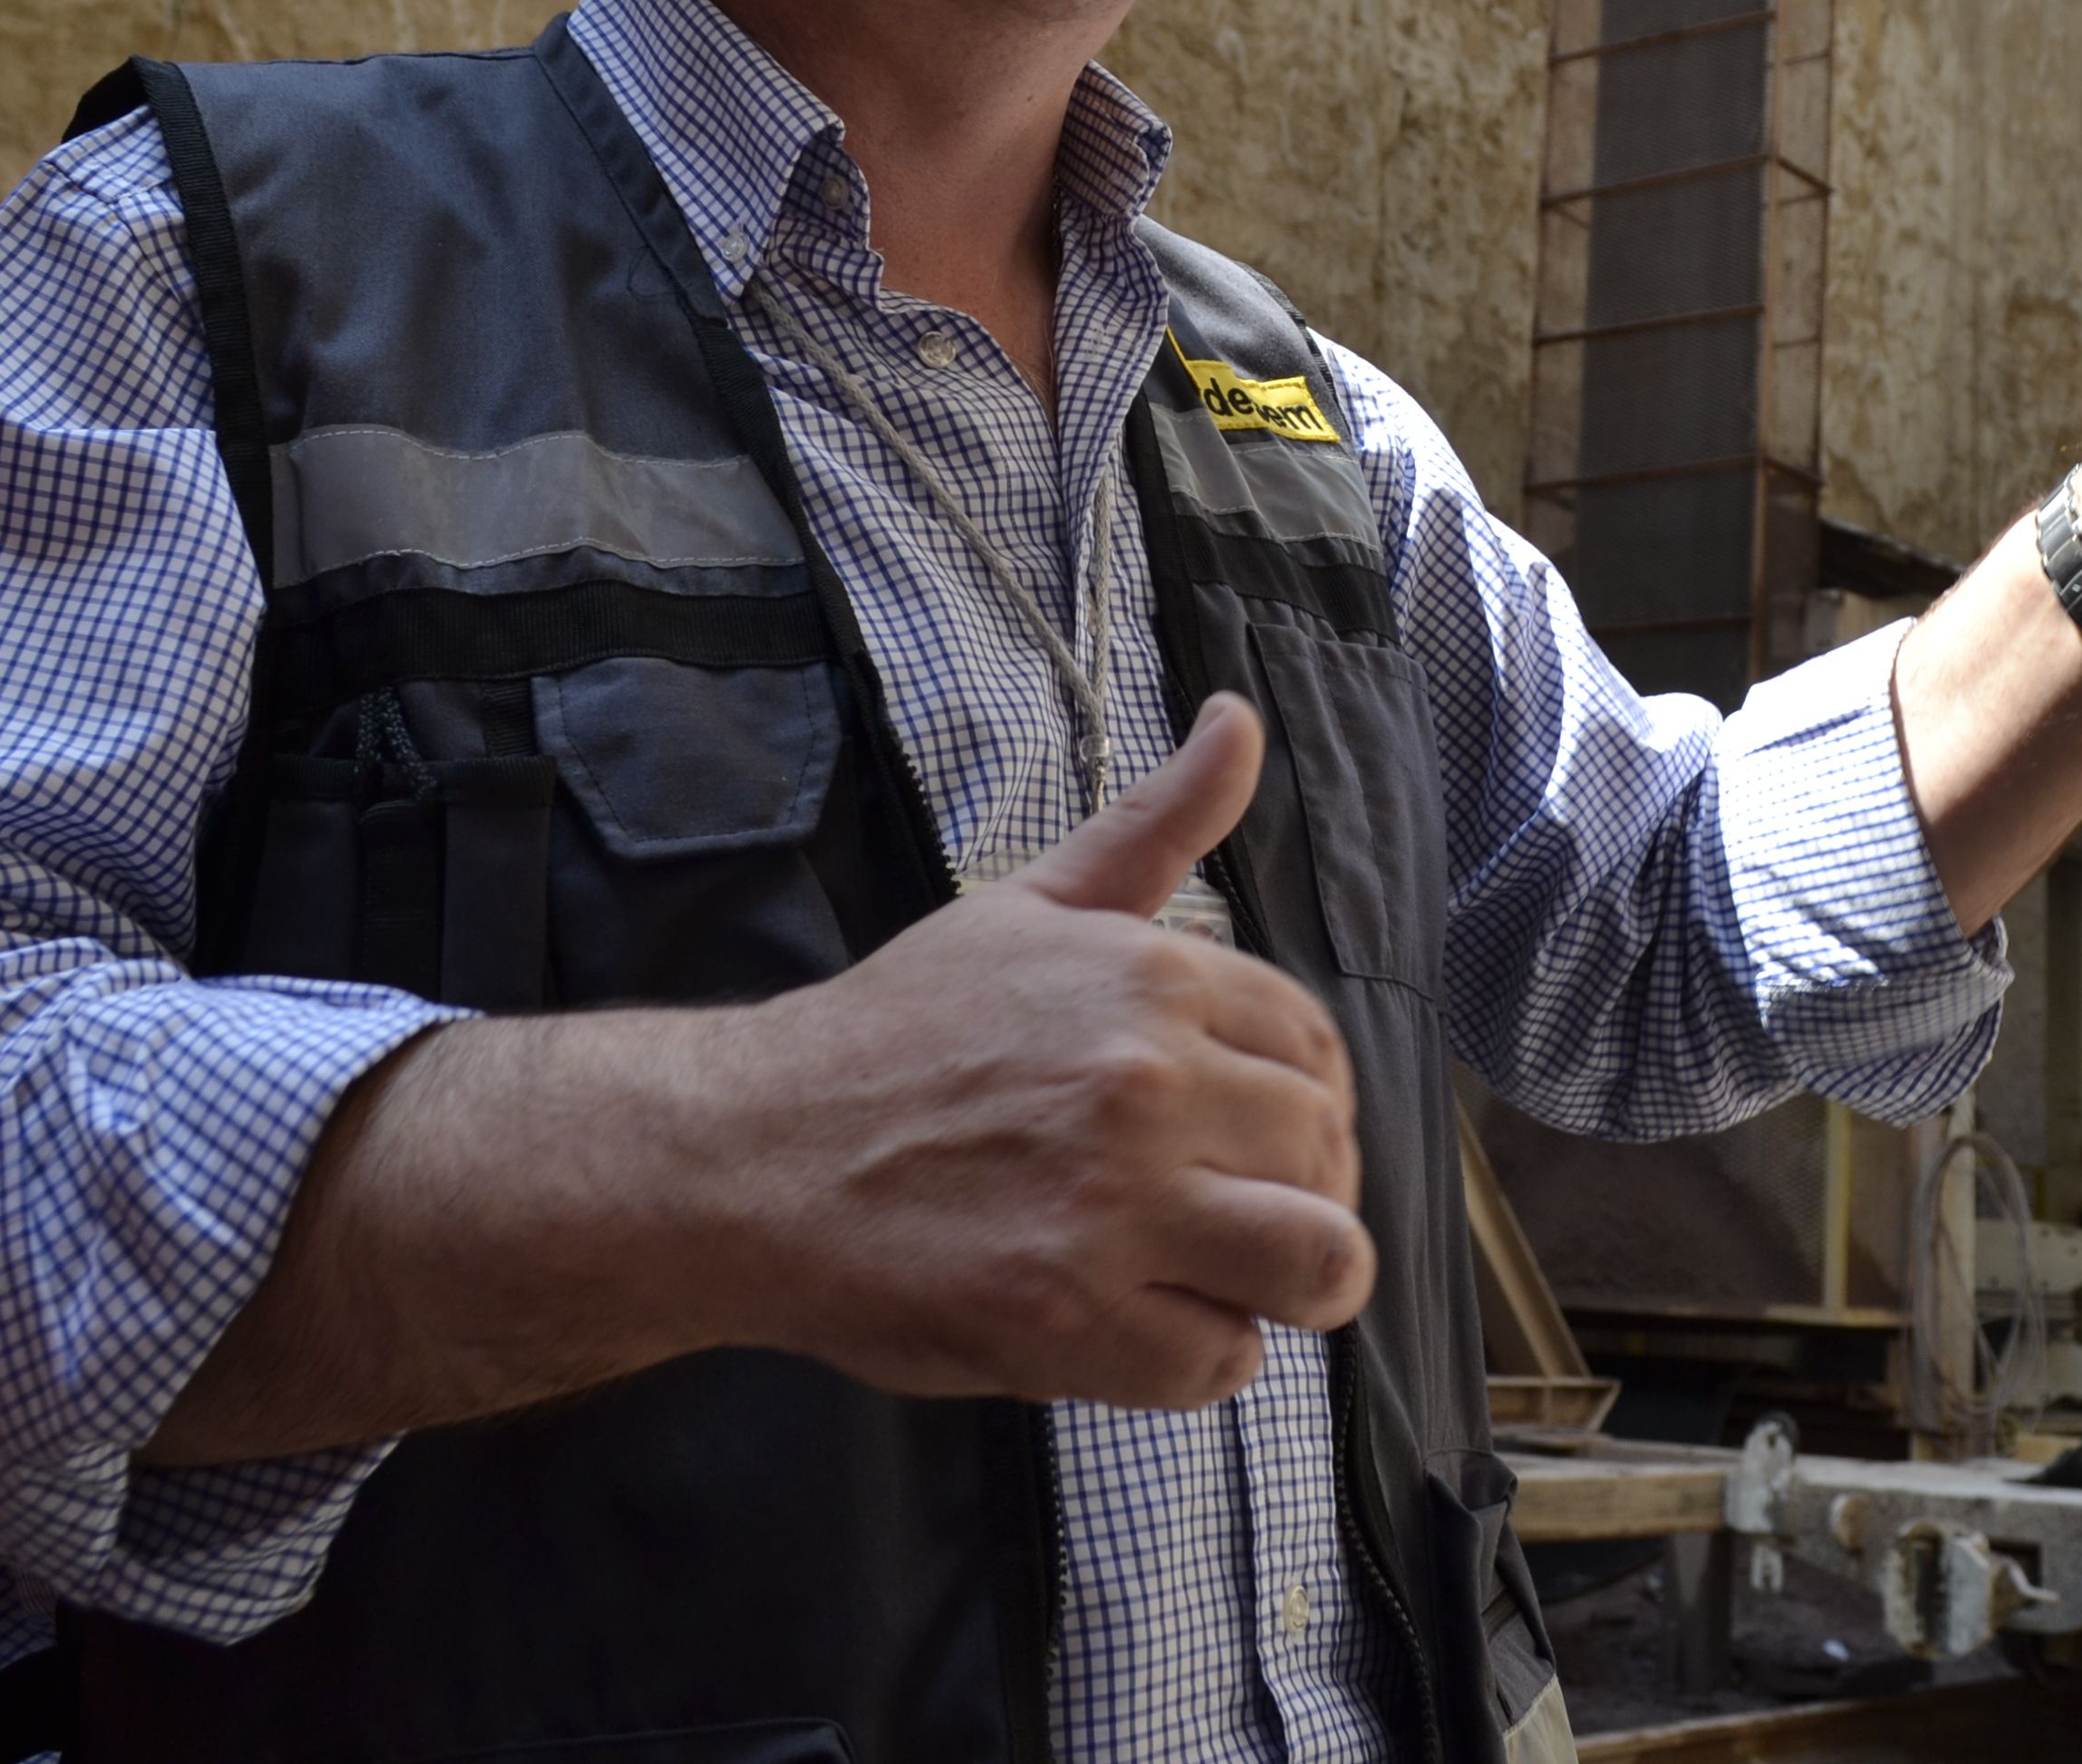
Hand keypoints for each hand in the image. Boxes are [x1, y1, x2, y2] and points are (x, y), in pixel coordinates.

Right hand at [702, 693, 1372, 1407]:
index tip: (1259, 1134)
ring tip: (1234, 1277)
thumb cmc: (896, 1034)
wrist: (754, 1152)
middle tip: (1234, 1212)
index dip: (1309, 1102)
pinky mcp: (1073, 1320)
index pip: (1318, 1048)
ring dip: (1295, 1282)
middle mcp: (1145, 1085)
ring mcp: (1112, 1208)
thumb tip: (1239, 720)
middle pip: (1327, 1155)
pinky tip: (1141, 1320)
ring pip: (1319, 1260)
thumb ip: (1157, 825)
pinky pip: (1221, 1361)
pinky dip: (1199, 1355)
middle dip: (1304, 1191)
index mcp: (1150, 978)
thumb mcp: (1032, 905)